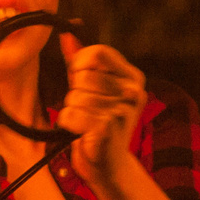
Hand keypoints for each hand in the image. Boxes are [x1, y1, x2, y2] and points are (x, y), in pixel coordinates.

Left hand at [60, 36, 143, 184]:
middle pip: (83, 76)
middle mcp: (133, 92)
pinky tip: (82, 133)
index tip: (80, 79)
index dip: (79, 64)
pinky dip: (68, 124)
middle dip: (75, 93)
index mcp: (133, 77)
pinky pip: (70, 114)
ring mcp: (122, 110)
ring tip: (86, 123)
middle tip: (87, 110)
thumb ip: (79, 62)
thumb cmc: (99, 124)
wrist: (110, 166)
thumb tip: (66, 33)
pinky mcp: (108, 128)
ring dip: (71, 110)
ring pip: (74, 96)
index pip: (97, 53)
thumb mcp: (92, 89)